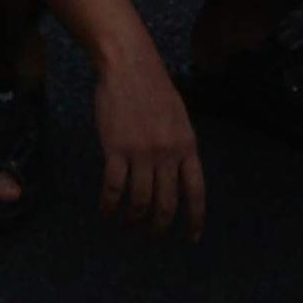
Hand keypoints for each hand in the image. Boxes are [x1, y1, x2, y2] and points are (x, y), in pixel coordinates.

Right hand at [96, 53, 207, 236]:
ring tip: (127, 223)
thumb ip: (180, 147)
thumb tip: (178, 177)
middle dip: (158, 226)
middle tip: (150, 233)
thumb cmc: (153, 88)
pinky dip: (109, 205)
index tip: (191, 238)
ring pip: (140, 202)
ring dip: (133, 219)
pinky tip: (106, 210)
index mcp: (187, 145)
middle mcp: (168, 153)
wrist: (129, 65)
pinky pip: (114, 188)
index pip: (196, 191)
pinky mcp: (116, 149)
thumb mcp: (179, 118)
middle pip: (166, 204)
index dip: (195, 219)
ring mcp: (142, 153)